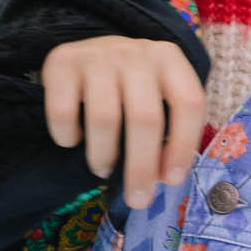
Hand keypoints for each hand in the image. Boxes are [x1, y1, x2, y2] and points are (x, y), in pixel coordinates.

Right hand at [41, 35, 207, 208]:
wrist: (88, 52)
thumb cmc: (131, 86)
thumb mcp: (158, 95)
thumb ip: (168, 128)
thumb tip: (163, 178)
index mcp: (170, 59)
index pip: (188, 103)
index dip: (184, 146)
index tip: (172, 180)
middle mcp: (136, 53)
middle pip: (145, 117)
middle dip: (141, 167)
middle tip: (136, 198)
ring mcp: (97, 54)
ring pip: (104, 118)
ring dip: (104, 155)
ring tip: (103, 169)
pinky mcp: (62, 61)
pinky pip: (63, 112)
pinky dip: (68, 136)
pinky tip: (74, 140)